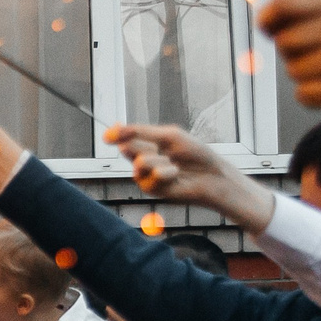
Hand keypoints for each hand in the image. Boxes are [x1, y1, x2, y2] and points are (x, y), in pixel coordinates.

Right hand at [107, 123, 276, 231]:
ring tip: (175, 165)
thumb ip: (140, 133)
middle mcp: (144, 158)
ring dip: (160, 162)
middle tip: (161, 148)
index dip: (116, 133)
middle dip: (145, 146)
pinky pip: (149, 178)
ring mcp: (146, 175)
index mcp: (148, 143)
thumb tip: (113, 131)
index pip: (125, 136)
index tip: (108, 135)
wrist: (211, 175)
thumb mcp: (168, 136)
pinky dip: (165, 174)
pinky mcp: (151, 189)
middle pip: (128, 148)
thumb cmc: (195, 153)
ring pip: (139, 163)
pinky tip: (176, 176)